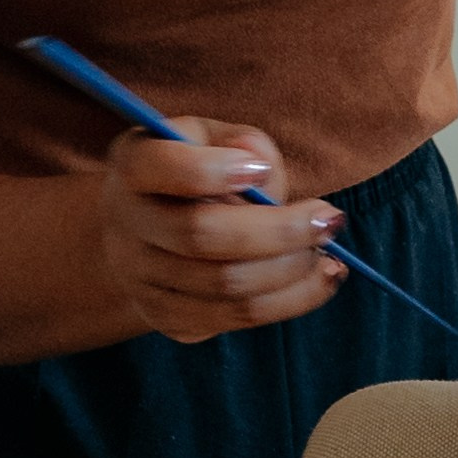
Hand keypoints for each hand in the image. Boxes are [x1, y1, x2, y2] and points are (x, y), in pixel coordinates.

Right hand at [96, 117, 345, 344]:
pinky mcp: (167, 318)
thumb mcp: (217, 139)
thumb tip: (262, 171)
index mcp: (134, 163)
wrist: (152, 230)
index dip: (212, 171)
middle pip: (202, 235)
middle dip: (280, 231)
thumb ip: (243, 144)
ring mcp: (140, 278)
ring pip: (225, 286)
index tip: (259, 172)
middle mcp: (126, 224)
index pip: (161, 167)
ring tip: (330, 255)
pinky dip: (289, 301)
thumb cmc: (198, 169)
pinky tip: (319, 279)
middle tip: (330, 221)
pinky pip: (234, 318)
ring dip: (293, 272)